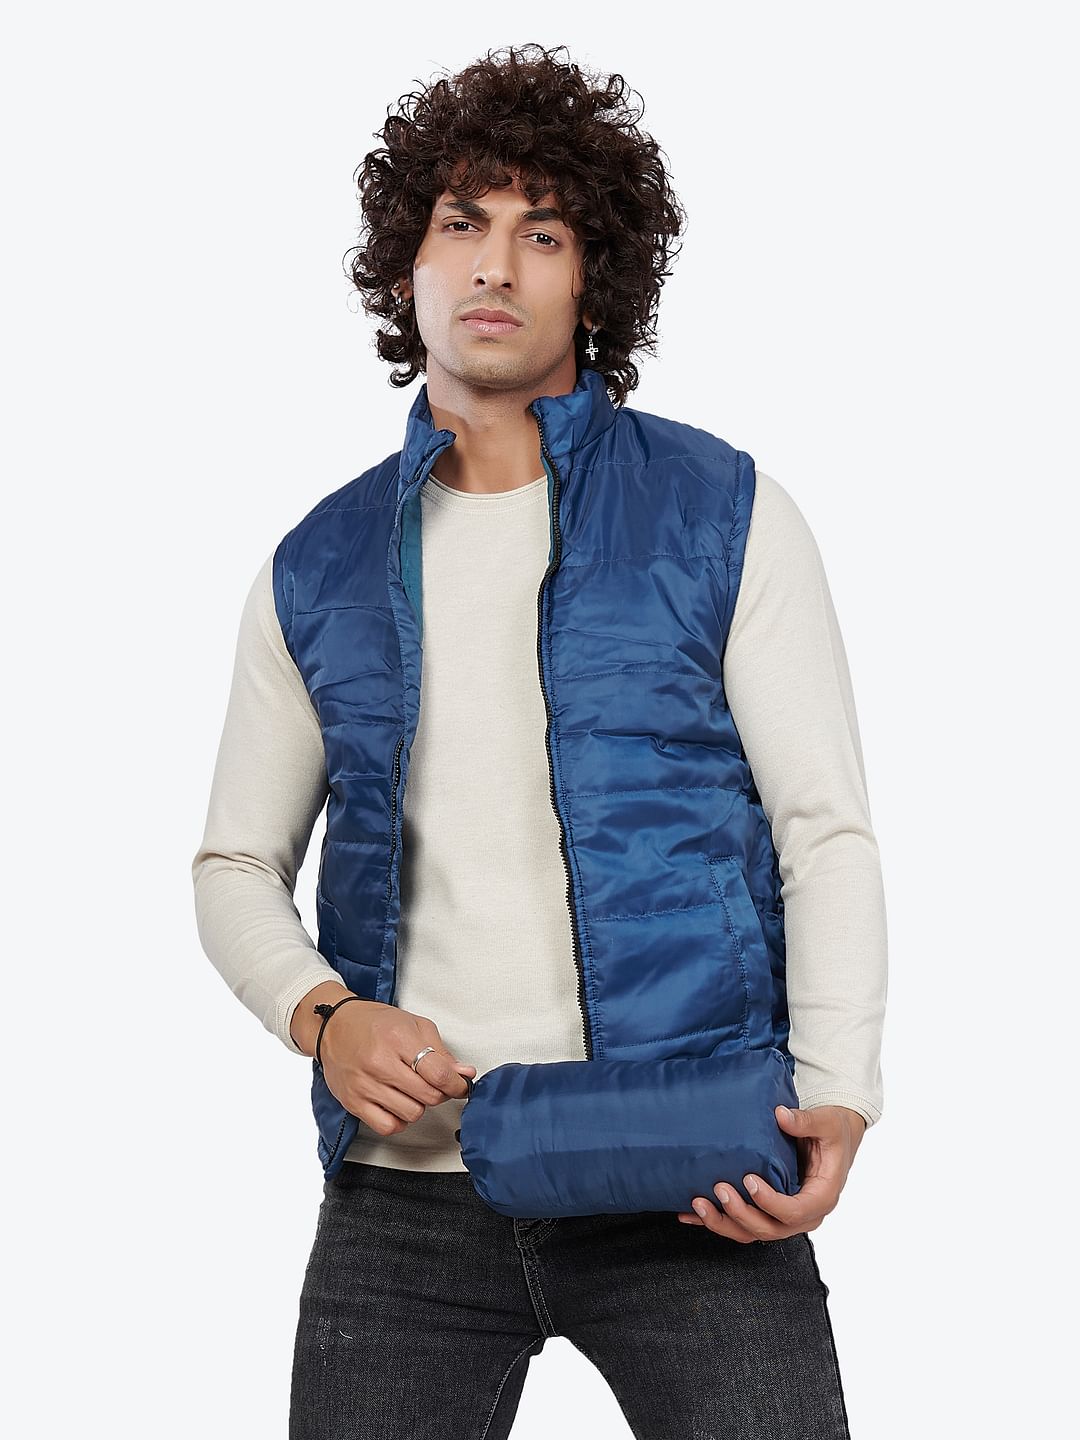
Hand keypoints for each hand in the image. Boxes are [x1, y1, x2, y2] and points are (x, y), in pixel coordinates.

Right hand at [316, 997, 476, 1137]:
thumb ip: (441, 1051)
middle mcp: (380, 1062)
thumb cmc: (374, 1023)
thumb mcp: (413, 1025)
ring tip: (412, 1090)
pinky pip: (388, 1126)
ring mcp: (365, 1084)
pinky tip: (398, 1105)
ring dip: (419, 1105)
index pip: (439, 1074)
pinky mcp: (354, 1102)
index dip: (457, 1084)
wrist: (334, 1026)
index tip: (460, 1085)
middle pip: (428, 1096)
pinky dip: (399, 1120)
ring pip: (412, 1113)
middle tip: (435, 1084)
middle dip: (440, 1093)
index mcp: (398, 1038)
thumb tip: (464, 1073)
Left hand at [676, 1103, 866, 1242]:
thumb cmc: (833, 1132)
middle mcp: (803, 1214)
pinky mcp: (768, 1211)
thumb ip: (806, 1121)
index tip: (749, 1181)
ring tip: (697, 1205)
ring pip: (752, 1232)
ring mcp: (784, 1216)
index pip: (794, 1211)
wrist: (834, 1138)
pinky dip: (717, 1221)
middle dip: (741, 1213)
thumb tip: (781, 1115)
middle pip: (770, 1229)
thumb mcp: (827, 1123)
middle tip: (719, 1188)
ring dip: (723, 1223)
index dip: (770, 1202)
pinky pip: (742, 1224)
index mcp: (821, 1196)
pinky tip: (690, 1214)